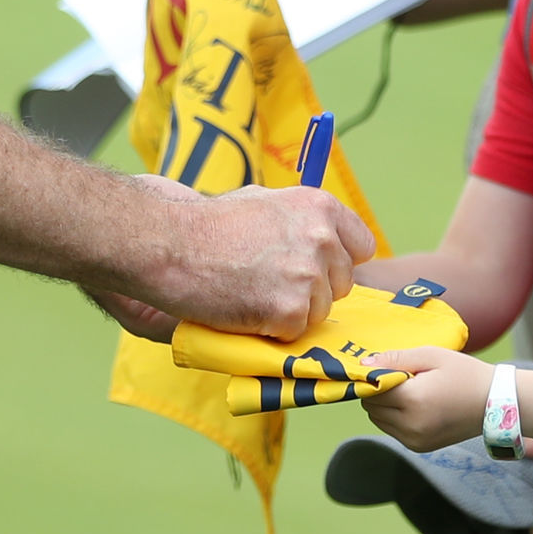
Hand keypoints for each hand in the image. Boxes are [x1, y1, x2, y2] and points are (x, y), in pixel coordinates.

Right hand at [145, 178, 372, 337]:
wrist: (171, 245)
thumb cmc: (210, 224)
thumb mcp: (265, 201)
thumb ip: (300, 221)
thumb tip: (323, 238)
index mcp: (321, 207)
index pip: (361, 246)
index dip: (338, 262)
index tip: (316, 269)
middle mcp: (322, 239)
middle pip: (342, 284)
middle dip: (313, 290)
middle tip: (270, 283)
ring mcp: (308, 276)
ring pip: (319, 312)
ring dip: (291, 312)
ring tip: (252, 292)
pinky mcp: (290, 310)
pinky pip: (294, 332)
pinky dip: (271, 329)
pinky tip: (245, 308)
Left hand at [362, 345, 496, 452]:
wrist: (495, 403)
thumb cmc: (465, 374)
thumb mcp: (431, 356)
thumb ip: (395, 359)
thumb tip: (364, 364)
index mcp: (413, 400)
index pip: (372, 390)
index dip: (375, 377)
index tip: (386, 368)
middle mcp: (410, 425)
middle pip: (372, 407)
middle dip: (379, 391)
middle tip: (402, 378)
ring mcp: (414, 440)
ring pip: (378, 420)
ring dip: (385, 406)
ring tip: (411, 392)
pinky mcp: (419, 447)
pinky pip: (392, 430)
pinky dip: (396, 418)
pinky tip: (417, 406)